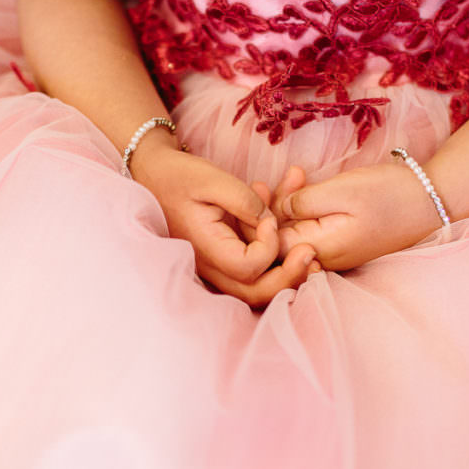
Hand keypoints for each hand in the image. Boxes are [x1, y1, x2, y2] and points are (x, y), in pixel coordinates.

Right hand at [134, 144, 318, 306]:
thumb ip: (244, 200)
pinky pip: (253, 271)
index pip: (248, 267)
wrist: (156, 176)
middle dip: (289, 276)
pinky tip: (284, 231)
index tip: (269, 218)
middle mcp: (209, 267)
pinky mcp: (224, 260)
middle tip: (311, 253)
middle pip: (255, 292)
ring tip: (308, 251)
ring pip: (256, 289)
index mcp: (204, 248)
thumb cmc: (180, 176)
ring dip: (286, 272)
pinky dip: (273, 257)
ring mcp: (216, 268)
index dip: (268, 246)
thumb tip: (269, 221)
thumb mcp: (212, 178)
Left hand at [271, 164, 443, 270]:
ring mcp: (333, 252)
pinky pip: (311, 228)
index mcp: (320, 251)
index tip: (260, 186)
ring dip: (288, 202)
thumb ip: (302, 204)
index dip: (259, 219)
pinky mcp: (341, 242)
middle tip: (277, 176)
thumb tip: (276, 212)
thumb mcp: (341, 191)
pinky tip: (305, 183)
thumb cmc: (389, 194)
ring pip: (295, 232)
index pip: (270, 247)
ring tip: (296, 173)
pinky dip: (304, 207)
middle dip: (272, 208)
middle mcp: (324, 259)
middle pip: (280, 241)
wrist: (432, 200)